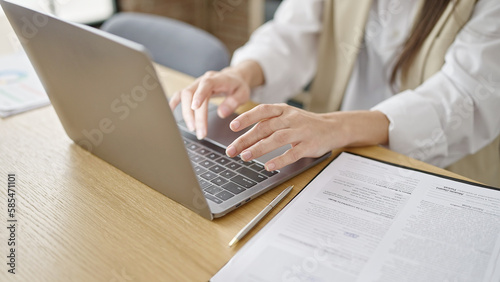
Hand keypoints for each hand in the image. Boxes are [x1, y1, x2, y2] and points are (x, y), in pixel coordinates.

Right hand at [169, 68, 250, 138]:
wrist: (234, 78)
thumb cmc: (238, 86)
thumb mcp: (242, 94)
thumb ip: (233, 102)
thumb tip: (221, 113)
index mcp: (217, 79)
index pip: (206, 84)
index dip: (199, 94)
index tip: (195, 107)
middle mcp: (203, 80)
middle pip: (192, 94)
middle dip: (194, 114)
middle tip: (199, 132)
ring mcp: (196, 84)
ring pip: (184, 96)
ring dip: (186, 113)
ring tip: (193, 128)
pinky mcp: (193, 90)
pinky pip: (180, 94)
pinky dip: (174, 102)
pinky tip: (170, 112)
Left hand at [225, 104, 389, 170]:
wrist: (333, 127)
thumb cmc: (304, 124)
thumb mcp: (287, 117)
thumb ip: (268, 123)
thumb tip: (243, 136)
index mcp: (284, 110)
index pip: (262, 111)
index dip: (247, 118)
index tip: (232, 126)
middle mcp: (291, 119)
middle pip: (266, 128)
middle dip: (246, 139)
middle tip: (232, 150)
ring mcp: (301, 132)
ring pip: (277, 139)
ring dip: (259, 148)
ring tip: (245, 157)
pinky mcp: (309, 145)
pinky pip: (292, 153)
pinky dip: (279, 160)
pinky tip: (268, 166)